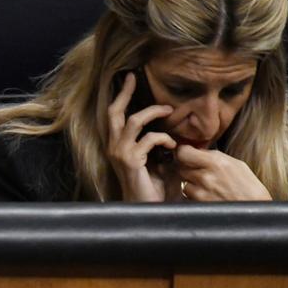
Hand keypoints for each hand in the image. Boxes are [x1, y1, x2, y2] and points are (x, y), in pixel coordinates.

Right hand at [107, 72, 176, 201]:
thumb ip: (161, 144)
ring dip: (153, 112)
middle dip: (124, 93)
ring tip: (168, 110)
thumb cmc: (155, 187)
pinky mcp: (130, 160)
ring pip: (134, 121)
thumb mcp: (158, 160)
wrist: (150, 208)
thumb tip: (174, 128)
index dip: (121, 96)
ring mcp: (120, 153)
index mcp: (117, 145)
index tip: (129, 79)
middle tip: (132, 78)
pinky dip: (163, 138)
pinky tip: (172, 145)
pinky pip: (148, 139)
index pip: (115, 115)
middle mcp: (114, 146)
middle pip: (114, 112)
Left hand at [176, 145, 271, 200]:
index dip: (182, 152)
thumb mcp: (235, 164)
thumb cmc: (249, 187)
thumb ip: (214, 156)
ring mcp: (200, 192)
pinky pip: (188, 195)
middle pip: (180, 167)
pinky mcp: (198, 204)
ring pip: (183, 182)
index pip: (183, 152)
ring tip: (207, 185)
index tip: (185, 153)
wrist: (254, 212)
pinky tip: (208, 195)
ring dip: (191, 182)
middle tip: (199, 171)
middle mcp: (205, 176)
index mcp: (215, 163)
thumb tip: (198, 151)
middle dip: (187, 167)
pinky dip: (194, 194)